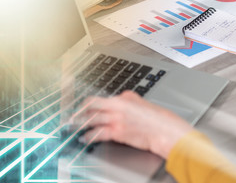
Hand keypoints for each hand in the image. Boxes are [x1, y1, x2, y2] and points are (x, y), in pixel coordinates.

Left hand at [72, 91, 192, 157]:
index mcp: (122, 99)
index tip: (79, 106)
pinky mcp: (118, 133)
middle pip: (90, 109)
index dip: (84, 104)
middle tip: (71, 117)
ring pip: (92, 120)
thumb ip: (128, 99)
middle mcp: (117, 108)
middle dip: (78, 113)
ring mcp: (116, 121)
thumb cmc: (158, 118)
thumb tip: (121, 97)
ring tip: (73, 127)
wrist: (165, 130)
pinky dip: (89, 136)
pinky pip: (98, 134)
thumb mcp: (142, 102)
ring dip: (80, 124)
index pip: (96, 99)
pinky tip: (85, 138)